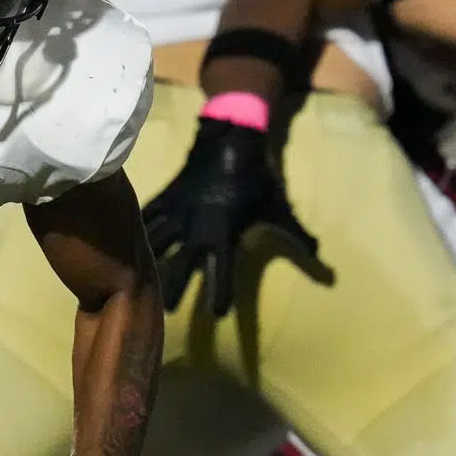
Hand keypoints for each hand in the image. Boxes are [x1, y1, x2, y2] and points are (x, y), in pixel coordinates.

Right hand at [141, 118, 325, 316]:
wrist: (230, 139)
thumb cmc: (257, 178)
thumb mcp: (279, 208)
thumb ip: (297, 237)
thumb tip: (326, 266)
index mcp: (225, 233)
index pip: (221, 272)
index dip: (220, 294)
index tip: (217, 316)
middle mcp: (198, 227)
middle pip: (181, 264)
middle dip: (174, 287)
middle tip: (167, 310)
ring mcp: (179, 211)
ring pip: (158, 241)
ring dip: (151, 260)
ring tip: (141, 278)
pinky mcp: (168, 195)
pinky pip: (148, 216)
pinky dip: (140, 228)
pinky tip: (129, 240)